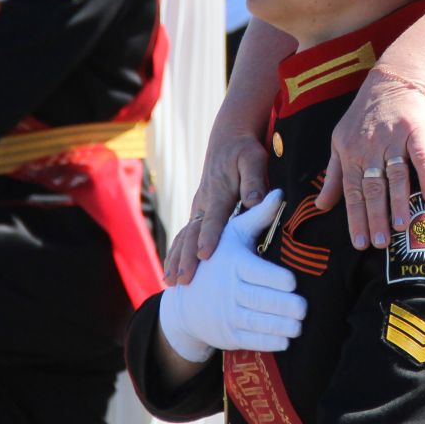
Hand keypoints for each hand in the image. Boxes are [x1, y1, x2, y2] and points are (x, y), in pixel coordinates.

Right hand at [157, 190, 306, 361]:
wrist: (186, 300)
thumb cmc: (217, 259)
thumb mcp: (233, 234)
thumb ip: (258, 216)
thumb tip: (278, 192)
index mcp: (232, 264)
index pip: (255, 272)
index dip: (274, 279)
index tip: (293, 283)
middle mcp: (227, 290)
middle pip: (259, 300)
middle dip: (283, 306)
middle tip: (304, 307)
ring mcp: (226, 314)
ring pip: (256, 322)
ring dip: (280, 326)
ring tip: (300, 325)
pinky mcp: (227, 335)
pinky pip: (250, 340)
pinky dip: (268, 342)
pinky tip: (287, 340)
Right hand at [173, 123, 270, 280]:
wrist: (228, 141)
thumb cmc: (244, 151)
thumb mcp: (253, 159)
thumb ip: (254, 180)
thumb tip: (255, 200)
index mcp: (218, 192)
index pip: (213, 218)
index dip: (209, 237)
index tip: (205, 256)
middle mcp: (203, 202)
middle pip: (192, 232)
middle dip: (185, 257)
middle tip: (182, 280)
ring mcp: (198, 207)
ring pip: (184, 235)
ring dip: (176, 258)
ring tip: (168, 282)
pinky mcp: (198, 212)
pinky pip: (184, 234)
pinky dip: (175, 252)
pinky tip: (169, 271)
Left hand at [318, 67, 424, 252]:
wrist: (391, 80)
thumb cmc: (364, 115)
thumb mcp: (339, 141)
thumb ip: (333, 175)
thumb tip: (321, 206)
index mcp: (349, 153)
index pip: (351, 192)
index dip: (355, 218)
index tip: (360, 243)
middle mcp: (369, 147)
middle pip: (372, 187)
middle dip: (375, 217)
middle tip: (380, 243)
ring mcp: (392, 138)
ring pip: (395, 175)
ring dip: (398, 201)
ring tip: (402, 227)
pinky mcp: (414, 130)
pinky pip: (421, 156)